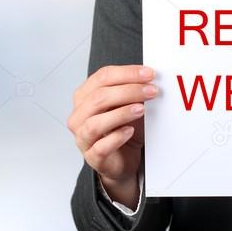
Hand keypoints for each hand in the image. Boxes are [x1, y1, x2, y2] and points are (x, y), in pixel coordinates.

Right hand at [67, 64, 157, 208]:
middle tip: (151, 91)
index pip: (102, 77)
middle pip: (99, 98)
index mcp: (85, 96)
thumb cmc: (123, 127)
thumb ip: (133, 89)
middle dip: (129, 91)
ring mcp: (83, 137)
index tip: (149, 74)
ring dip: (121, 113)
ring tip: (142, 109)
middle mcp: (80, 116)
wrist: (122, 157)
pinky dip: (116, 137)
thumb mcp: (128, 103)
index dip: (127, 73)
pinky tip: (129, 131)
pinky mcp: (93, 156)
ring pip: (95, 123)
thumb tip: (150, 78)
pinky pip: (100, 147)